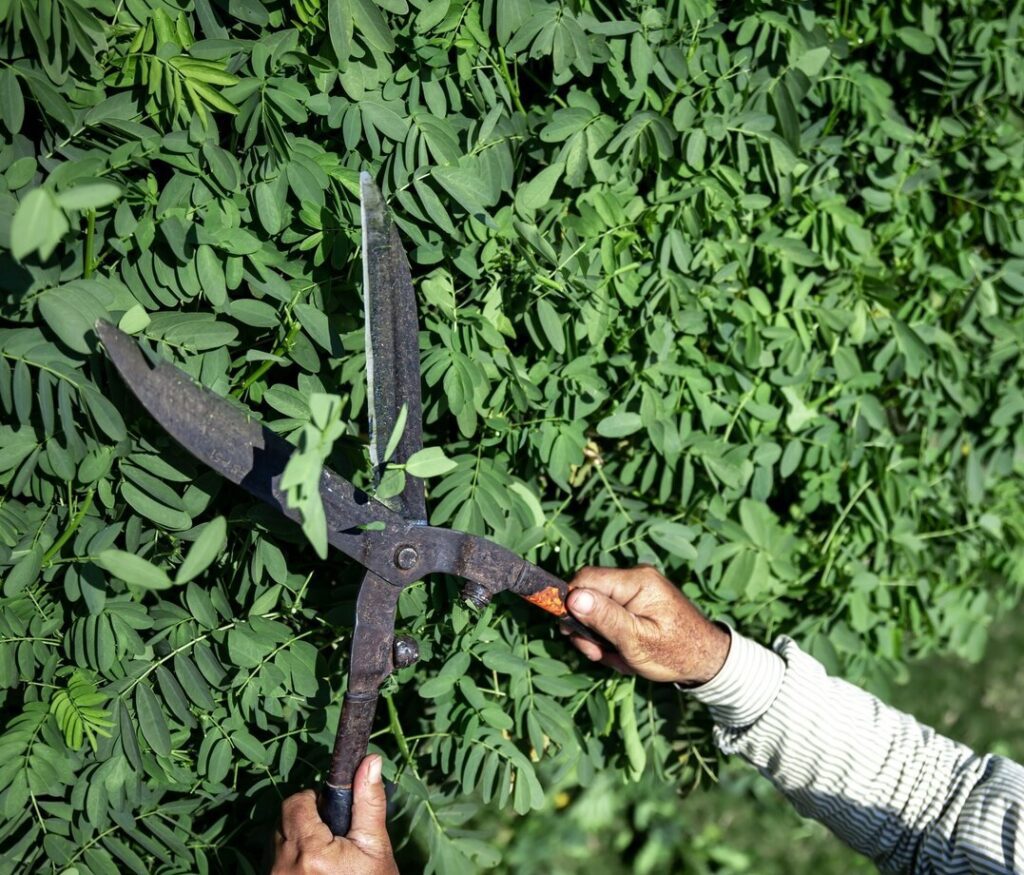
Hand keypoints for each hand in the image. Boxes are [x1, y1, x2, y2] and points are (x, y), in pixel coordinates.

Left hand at [272, 755, 398, 874]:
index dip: (314, 801)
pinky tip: (316, 873)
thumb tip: (371, 761)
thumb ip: (368, 802)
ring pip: (278, 842)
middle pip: (284, 821)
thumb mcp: (375, 847)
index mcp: (309, 851)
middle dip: (306, 821)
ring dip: (297, 842)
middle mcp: (283, 867)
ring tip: (326, 859)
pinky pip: (275, 863)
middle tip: (333, 838)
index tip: (332, 813)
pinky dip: (292, 862)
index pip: (295, 803)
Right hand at [565, 565, 730, 685]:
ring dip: (600, 638)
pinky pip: (611, 615)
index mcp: (637, 581)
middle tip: (599, 654)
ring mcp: (637, 590)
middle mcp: (636, 578)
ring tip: (619, 658)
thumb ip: (605, 618)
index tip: (570, 632)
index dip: (570, 602)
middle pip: (589, 595)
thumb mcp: (636, 641)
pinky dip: (612, 637)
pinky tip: (625, 653)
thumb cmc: (676, 653)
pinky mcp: (638, 602)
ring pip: (597, 610)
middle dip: (588, 628)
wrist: (707, 661)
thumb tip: (572, 597)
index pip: (586, 578)